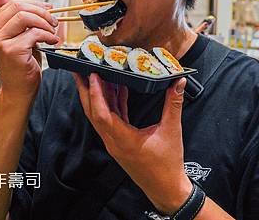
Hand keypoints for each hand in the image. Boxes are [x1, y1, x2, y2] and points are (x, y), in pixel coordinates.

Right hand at [0, 0, 58, 99]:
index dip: (33, 4)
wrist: (19, 89)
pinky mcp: (11, 51)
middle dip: (41, 12)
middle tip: (53, 21)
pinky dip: (48, 35)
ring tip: (52, 32)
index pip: (12, 4)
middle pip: (18, 8)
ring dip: (44, 23)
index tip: (48, 9)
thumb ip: (11, 16)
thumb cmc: (21, 62)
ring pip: (25, 18)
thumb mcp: (16, 35)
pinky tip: (52, 41)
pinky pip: (34, 33)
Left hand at [73, 73, 191, 214]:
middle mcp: (113, 141)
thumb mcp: (172, 130)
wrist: (166, 188)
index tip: (92, 75)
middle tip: (79, 70)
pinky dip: (112, 104)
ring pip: (100, 116)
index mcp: (123, 140)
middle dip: (85, 91)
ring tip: (94, 75)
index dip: (96, 94)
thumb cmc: (168, 163)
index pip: (102, 114)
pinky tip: (117, 89)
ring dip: (97, 96)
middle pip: (93, 113)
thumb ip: (174, 104)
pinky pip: (111, 120)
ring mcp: (115, 143)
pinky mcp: (120, 143)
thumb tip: (180, 81)